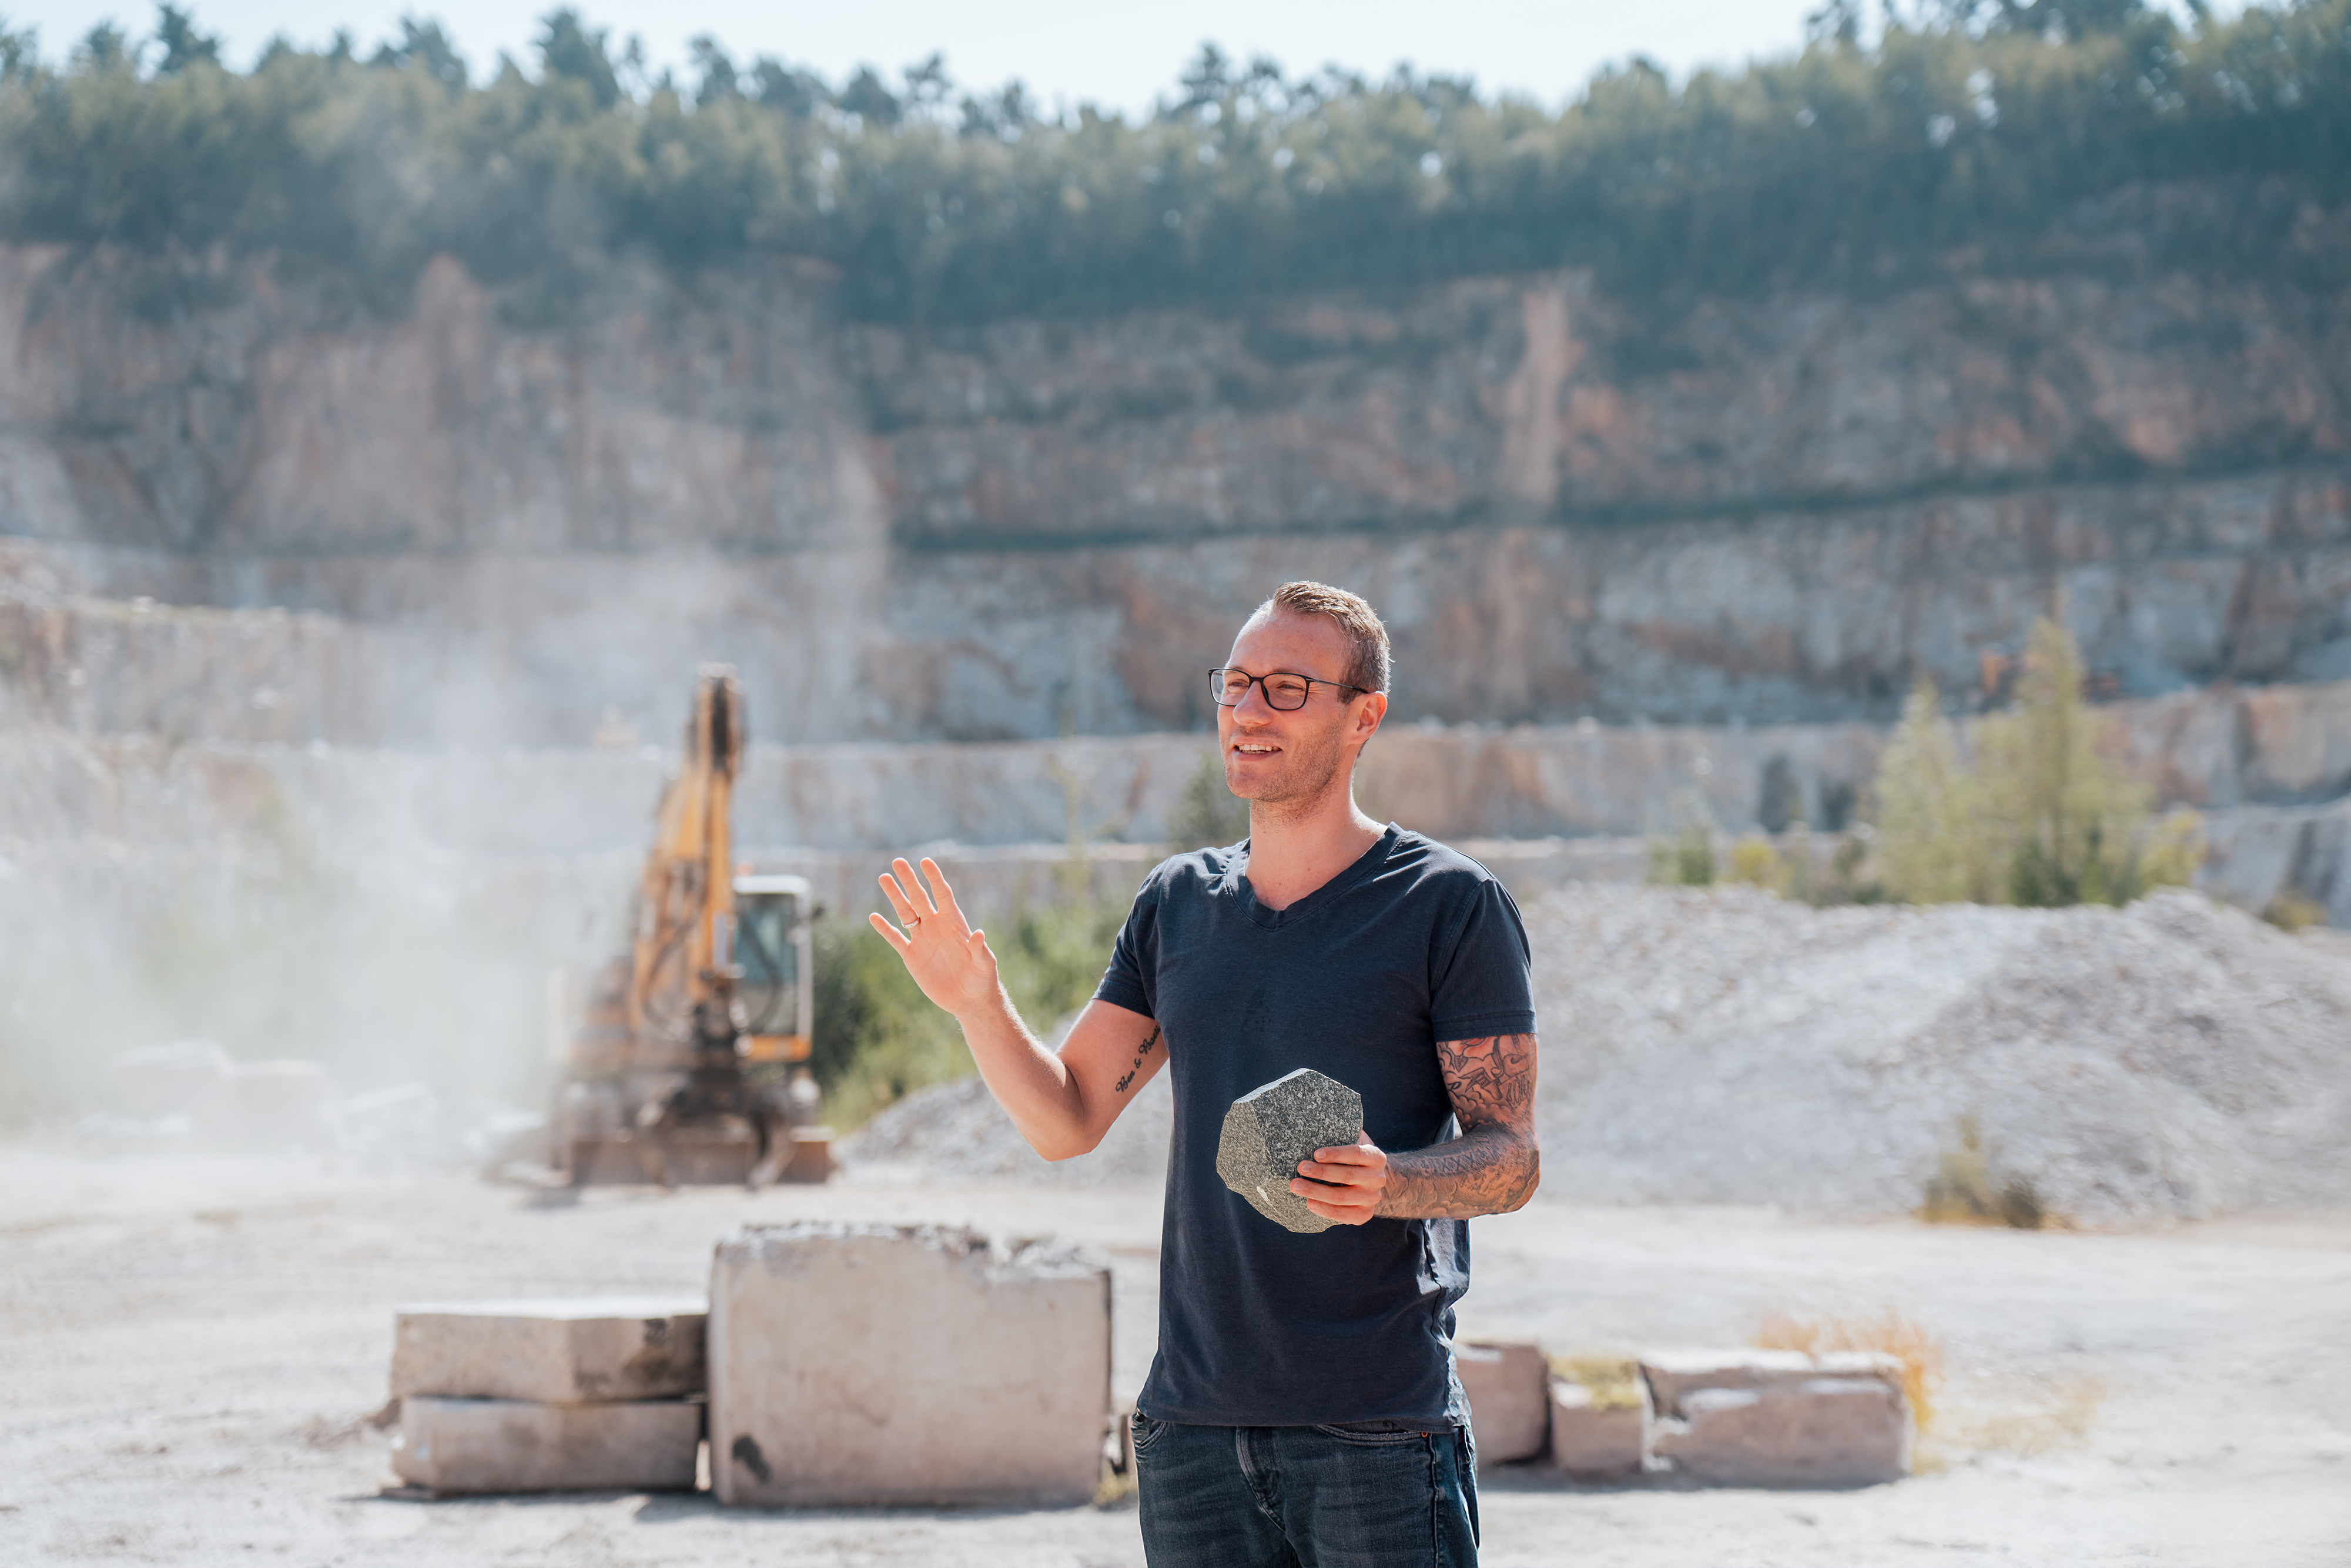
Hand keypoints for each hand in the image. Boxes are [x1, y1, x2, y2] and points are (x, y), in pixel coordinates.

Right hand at [869, 857, 999, 1018]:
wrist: (968, 1000)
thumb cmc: (982, 980)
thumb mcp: (985, 965)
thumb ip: (980, 950)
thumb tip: (978, 933)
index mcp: (954, 923)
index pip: (943, 895)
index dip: (934, 879)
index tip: (925, 862)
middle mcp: (936, 927)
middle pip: (920, 898)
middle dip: (909, 880)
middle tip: (897, 861)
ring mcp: (923, 940)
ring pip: (905, 913)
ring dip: (895, 896)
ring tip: (883, 877)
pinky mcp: (912, 956)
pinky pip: (896, 939)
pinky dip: (885, 929)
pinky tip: (874, 916)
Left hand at [1291, 1130, 1387, 1225]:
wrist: (1372, 1182)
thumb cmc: (1354, 1158)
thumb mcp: (1355, 1141)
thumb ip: (1344, 1133)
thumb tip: (1316, 1121)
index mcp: (1376, 1157)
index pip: (1356, 1153)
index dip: (1336, 1153)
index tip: (1316, 1153)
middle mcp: (1377, 1178)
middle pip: (1347, 1175)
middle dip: (1321, 1172)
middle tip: (1300, 1168)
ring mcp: (1372, 1198)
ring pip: (1342, 1197)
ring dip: (1316, 1192)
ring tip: (1296, 1186)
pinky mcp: (1364, 1214)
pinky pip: (1344, 1215)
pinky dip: (1325, 1210)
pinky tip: (1309, 1203)